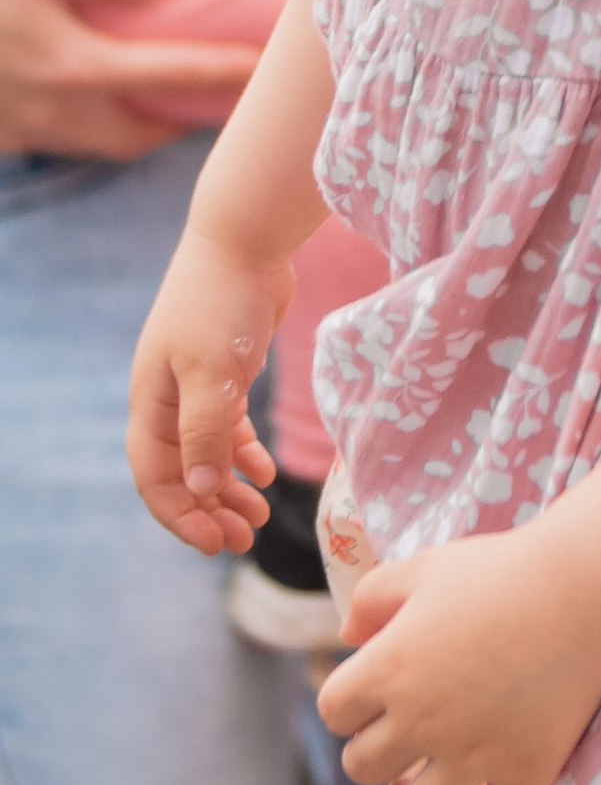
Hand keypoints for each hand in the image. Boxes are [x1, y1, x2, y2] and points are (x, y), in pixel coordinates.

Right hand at [0, 0, 261, 158]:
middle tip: (206, 100)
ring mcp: (35, 133)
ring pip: (106, 147)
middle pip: (142, 137)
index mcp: (80, 68)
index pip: (173, 75)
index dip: (224, 72)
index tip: (263, 67)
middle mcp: (65, 112)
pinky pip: (69, 144)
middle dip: (180, 124)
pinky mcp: (10, 140)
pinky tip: (95, 106)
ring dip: (138, 132)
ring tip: (157, 104)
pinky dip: (94, 131)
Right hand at [128, 221, 294, 551]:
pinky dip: (244, 453)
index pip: (155, 475)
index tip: (214, 543)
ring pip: (207, 452)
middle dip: (208, 509)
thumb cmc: (222, 304)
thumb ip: (206, 432)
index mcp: (151, 402)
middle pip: (181, 470)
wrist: (245, 241)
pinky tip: (266, 472)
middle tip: (244, 540)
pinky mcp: (227, 371)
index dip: (179, 514)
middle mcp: (167, 398)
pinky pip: (228, 426)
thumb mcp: (212, 372)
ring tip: (259, 516)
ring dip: (228, 487)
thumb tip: (197, 490)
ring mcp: (196, 384)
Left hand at [317, 528, 600, 784]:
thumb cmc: (501, 571)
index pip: (335, 712)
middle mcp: (423, 719)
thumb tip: (348, 636)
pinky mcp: (525, 773)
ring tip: (424, 783)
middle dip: (377, 749)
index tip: (376, 694)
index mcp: (389, 668)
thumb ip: (371, 598)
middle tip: (406, 732)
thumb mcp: (424, 568)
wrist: (587, 589)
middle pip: (362, 767)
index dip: (351, 702)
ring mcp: (475, 754)